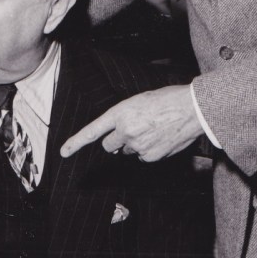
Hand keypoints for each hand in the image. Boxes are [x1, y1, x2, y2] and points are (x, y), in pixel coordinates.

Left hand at [60, 85, 202, 161]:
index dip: (75, 143)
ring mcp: (138, 145)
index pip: (92, 131)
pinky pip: (142, 157)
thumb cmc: (167, 100)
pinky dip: (148, 151)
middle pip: (109, 145)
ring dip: (134, 144)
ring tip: (152, 130)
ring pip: (127, 151)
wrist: (192, 109)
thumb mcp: (138, 102)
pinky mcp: (151, 156)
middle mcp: (126, 131)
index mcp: (120, 113)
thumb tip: (118, 136)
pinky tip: (160, 138)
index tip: (64, 152)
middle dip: (115, 141)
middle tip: (131, 130)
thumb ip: (123, 117)